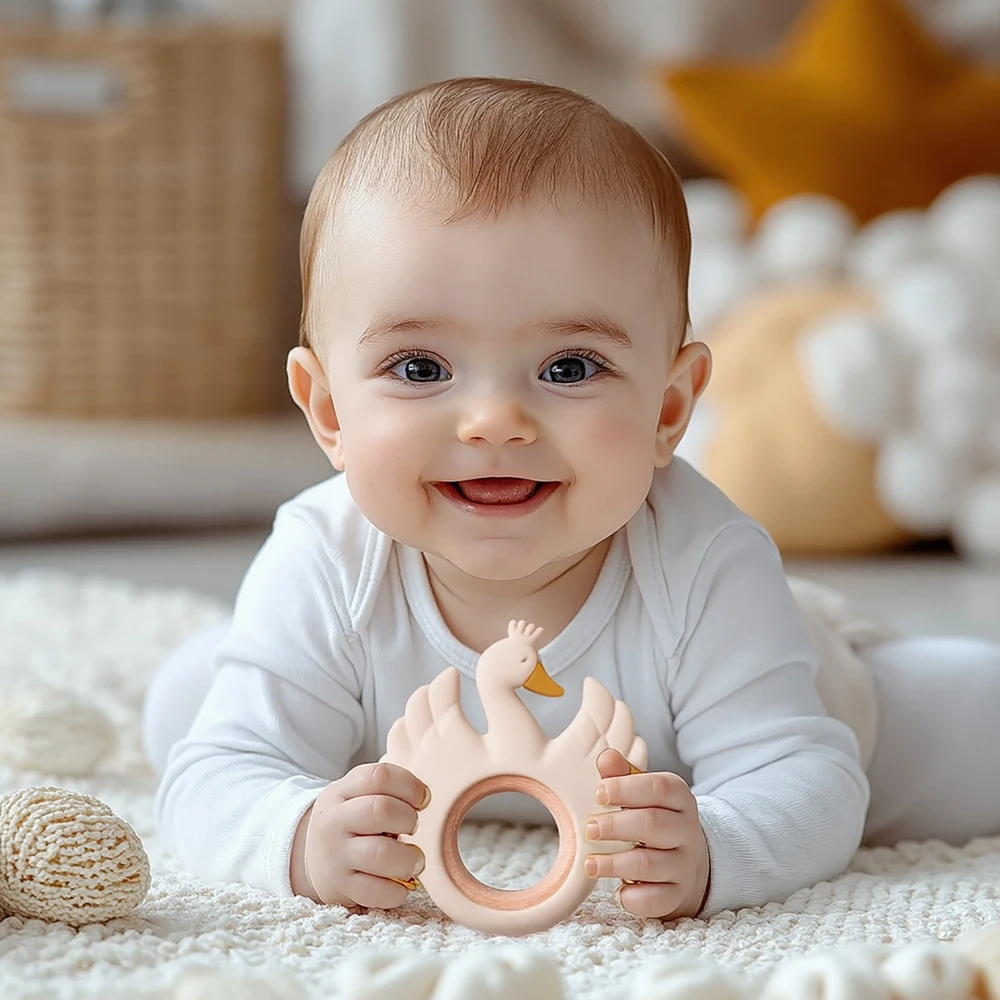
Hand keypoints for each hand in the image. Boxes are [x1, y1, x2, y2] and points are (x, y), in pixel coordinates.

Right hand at [291, 762, 429, 908]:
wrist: (312, 857)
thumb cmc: (351, 821)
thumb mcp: (357, 794)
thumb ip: (388, 789)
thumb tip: (427, 797)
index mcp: (341, 791)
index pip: (379, 776)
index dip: (409, 785)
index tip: (422, 799)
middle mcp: (334, 821)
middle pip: (380, 810)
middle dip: (409, 819)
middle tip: (414, 828)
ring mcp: (336, 856)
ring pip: (381, 854)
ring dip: (409, 858)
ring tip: (415, 860)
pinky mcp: (341, 887)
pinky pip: (377, 892)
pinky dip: (398, 891)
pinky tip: (400, 884)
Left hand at [583, 749, 710, 919]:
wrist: (685, 862)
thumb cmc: (653, 819)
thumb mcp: (641, 793)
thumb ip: (622, 775)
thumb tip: (605, 758)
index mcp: (680, 799)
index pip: (659, 787)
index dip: (626, 788)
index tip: (598, 793)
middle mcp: (687, 831)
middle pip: (653, 824)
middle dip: (616, 826)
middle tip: (589, 828)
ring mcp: (685, 865)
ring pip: (651, 864)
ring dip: (615, 864)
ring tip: (589, 863)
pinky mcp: (678, 894)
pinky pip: (656, 899)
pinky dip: (633, 897)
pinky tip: (618, 890)